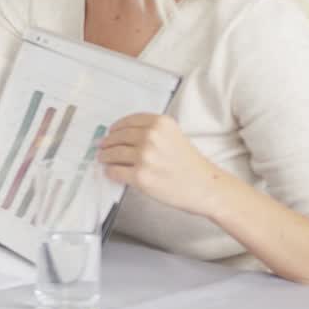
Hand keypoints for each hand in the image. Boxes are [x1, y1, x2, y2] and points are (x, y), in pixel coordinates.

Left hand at [99, 113, 222, 216]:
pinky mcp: (140, 176)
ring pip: (112, 153)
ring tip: (103, 158)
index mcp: (160, 123)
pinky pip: (115, 171)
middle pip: (117, 136)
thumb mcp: (174, 136)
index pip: (128, 121)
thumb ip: (151, 132)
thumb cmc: (191, 165)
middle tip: (102, 145)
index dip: (116, 127)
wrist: (206, 187)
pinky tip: (111, 172)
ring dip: (105, 156)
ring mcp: (145, 157)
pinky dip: (110, 172)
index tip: (111, 131)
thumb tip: (121, 134)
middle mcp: (151, 137)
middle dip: (107, 142)